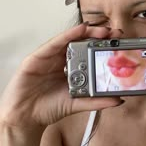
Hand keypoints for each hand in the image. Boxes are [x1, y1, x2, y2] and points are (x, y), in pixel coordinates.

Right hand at [0, 23, 122, 127]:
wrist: (25, 117)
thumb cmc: (49, 108)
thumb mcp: (77, 104)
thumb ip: (97, 101)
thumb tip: (118, 100)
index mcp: (72, 70)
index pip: (91, 55)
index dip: (104, 49)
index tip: (120, 45)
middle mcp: (62, 61)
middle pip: (83, 44)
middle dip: (100, 37)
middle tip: (116, 33)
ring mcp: (51, 57)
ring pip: (71, 40)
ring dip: (88, 33)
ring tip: (103, 30)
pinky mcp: (38, 56)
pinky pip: (55, 43)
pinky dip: (68, 35)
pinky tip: (81, 29)